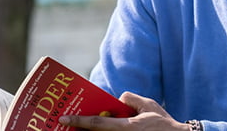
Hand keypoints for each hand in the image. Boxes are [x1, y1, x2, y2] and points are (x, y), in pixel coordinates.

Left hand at [59, 92, 183, 129]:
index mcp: (127, 127)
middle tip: (65, 124)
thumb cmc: (162, 123)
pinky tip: (96, 128)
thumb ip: (130, 99)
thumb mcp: (149, 105)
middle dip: (79, 129)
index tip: (63, 118)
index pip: (97, 123)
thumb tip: (116, 100)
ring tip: (79, 126)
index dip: (78, 120)